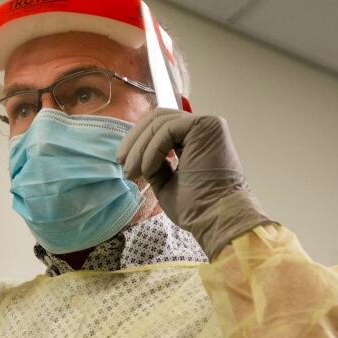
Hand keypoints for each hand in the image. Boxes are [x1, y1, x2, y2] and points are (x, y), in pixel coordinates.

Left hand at [117, 108, 270, 257]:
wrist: (216, 219)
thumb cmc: (196, 207)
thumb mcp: (166, 181)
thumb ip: (155, 163)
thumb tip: (133, 153)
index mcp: (196, 139)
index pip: (160, 126)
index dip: (137, 140)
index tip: (123, 162)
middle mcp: (203, 127)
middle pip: (157, 119)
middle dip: (134, 140)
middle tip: (121, 163)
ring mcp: (207, 124)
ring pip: (159, 123)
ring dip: (140, 148)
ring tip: (133, 172)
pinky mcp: (207, 125)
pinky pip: (167, 129)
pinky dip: (152, 149)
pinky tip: (148, 169)